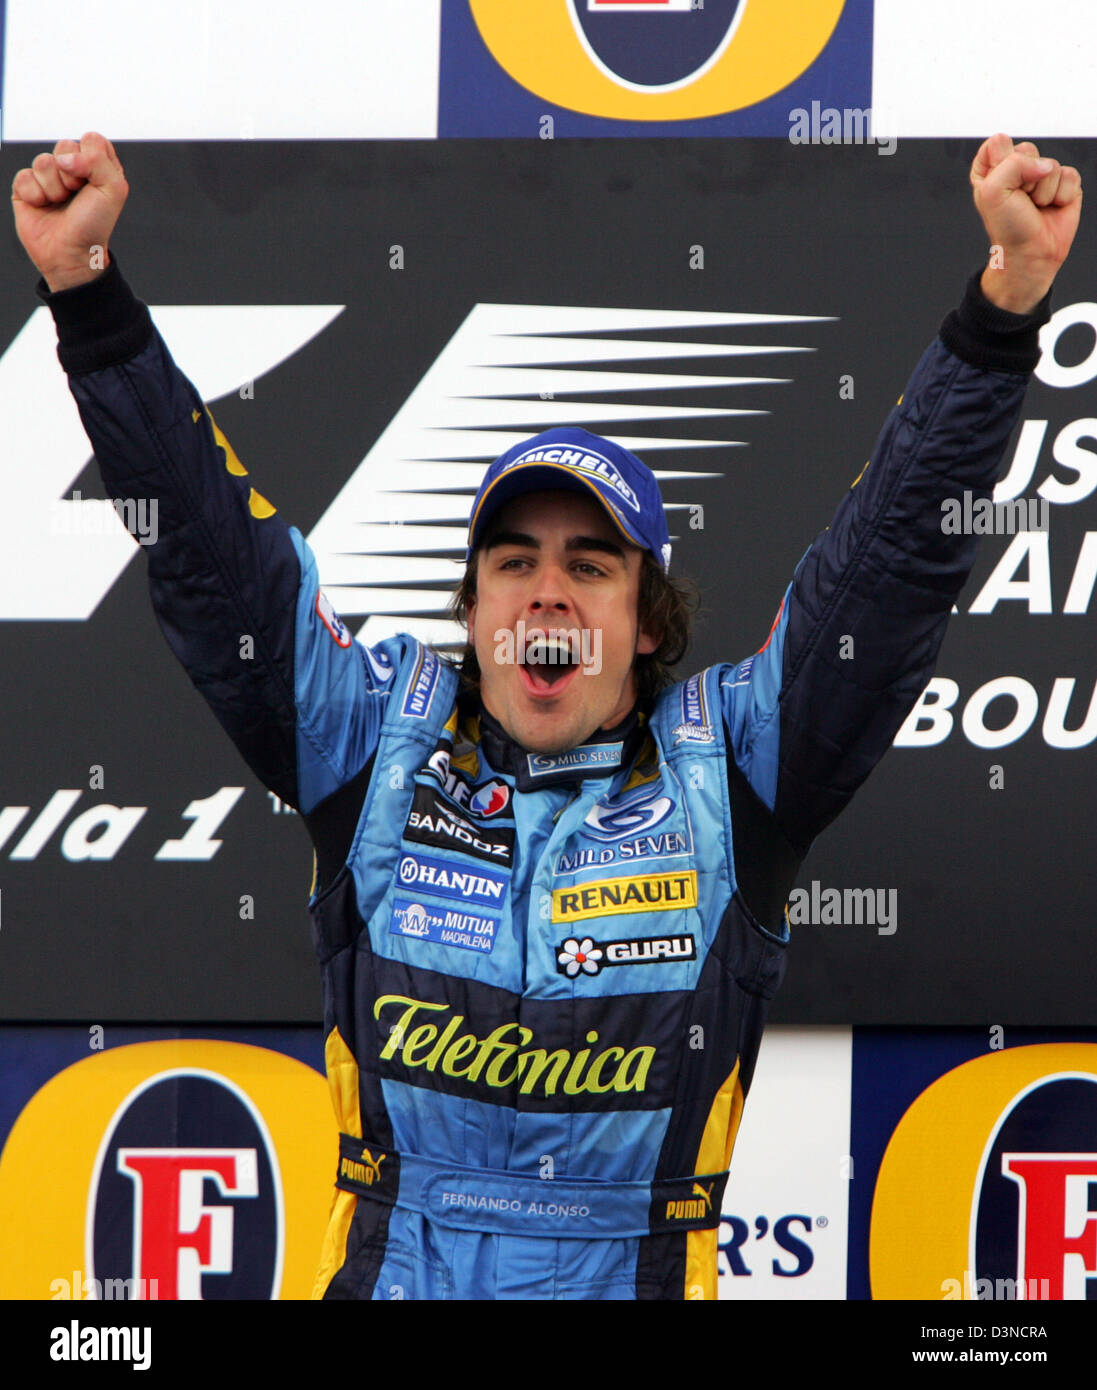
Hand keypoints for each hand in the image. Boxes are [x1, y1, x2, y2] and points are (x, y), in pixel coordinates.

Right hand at [10, 131, 128, 291]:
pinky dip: (34, 194)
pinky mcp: (27, 188)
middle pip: (65, 145)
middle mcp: (74, 170)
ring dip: (53, 187)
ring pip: (43, 161)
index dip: (90, 158)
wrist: (70, 255)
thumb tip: (64, 157)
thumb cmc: (94, 226)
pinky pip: (24, 176)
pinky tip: (42, 207)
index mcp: (98, 167)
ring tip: (59, 203)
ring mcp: (49, 179)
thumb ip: (98, 159)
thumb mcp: (113, 190)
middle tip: (76, 195)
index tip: (94, 182)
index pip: (91, 139)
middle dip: (71, 173)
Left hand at [971, 134, 1082, 312]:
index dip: (1001, 165)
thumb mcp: (993, 192)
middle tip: (1020, 200)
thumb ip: (1012, 163)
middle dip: (1025, 178)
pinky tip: (1052, 208)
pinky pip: (1070, 174)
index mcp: (991, 169)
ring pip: (1050, 164)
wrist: (1031, 254)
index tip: (998, 188)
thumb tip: (1045, 164)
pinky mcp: (1064, 184)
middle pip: (1027, 149)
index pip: (998, 143)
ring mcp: (1041, 176)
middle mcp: (1016, 170)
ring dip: (1043, 191)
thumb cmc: (1008, 227)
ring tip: (1036, 207)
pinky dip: (1061, 195)